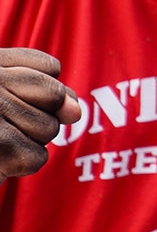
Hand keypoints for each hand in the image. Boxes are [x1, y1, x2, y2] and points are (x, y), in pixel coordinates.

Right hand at [0, 48, 80, 182]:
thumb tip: (75, 111)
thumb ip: (45, 88)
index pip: (50, 67)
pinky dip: (20, 163)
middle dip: (40, 115)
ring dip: (30, 140)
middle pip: (54, 96)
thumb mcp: (11, 91)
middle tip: (3, 122)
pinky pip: (36, 157)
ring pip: (49, 128)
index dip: (41, 90)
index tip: (12, 96)